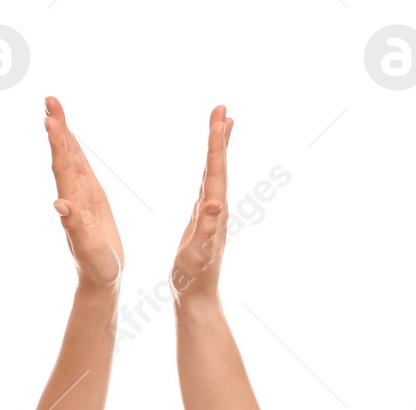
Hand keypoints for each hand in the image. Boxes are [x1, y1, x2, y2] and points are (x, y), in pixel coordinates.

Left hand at [44, 95, 123, 289]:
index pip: (62, 168)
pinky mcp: (92, 199)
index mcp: (72, 205)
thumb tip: (60, 206)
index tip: (50, 119)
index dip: (57, 143)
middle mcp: (72, 196)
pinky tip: (70, 139)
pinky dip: (75, 151)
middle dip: (57, 127)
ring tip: (54, 109)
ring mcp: (81, 196)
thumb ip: (75, 227)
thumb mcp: (88, 248)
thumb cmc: (96, 267)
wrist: (101, 279)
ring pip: (71, 159)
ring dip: (63, 134)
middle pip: (64, 156)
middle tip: (49, 99)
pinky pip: (82, 170)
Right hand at [170, 104, 232, 306]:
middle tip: (222, 107)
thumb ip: (207, 228)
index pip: (216, 171)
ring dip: (218, 148)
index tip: (219, 118)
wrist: (196, 295)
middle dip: (220, 136)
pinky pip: (208, 185)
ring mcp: (211, 213)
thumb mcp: (199, 253)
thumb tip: (216, 204)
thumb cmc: (194, 277)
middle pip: (219, 165)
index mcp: (215, 212)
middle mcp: (217, 209)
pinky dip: (210, 168)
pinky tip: (209, 166)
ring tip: (221, 124)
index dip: (217, 144)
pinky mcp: (204, 219)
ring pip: (215, 172)